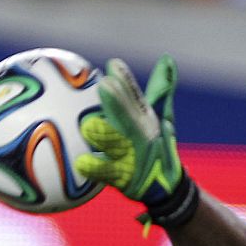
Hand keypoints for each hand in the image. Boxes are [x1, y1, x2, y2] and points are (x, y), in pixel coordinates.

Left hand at [74, 56, 184, 208]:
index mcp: (146, 120)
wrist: (166, 187)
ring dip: (105, 135)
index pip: (136, 98)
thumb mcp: (161, 116)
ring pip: (117, 144)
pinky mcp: (124, 179)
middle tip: (104, 84)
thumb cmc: (156, 145)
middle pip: (129, 117)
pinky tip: (79, 163)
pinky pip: (106, 174)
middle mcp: (141, 136)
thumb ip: (161, 89)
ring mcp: (133, 158)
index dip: (126, 81)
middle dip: (118, 102)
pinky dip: (94, 169)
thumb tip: (166, 58)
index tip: (113, 64)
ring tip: (89, 125)